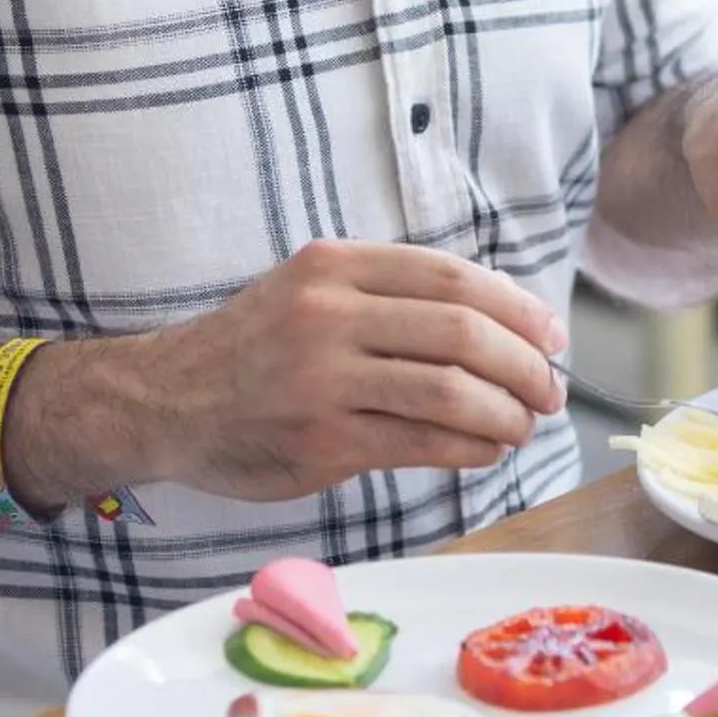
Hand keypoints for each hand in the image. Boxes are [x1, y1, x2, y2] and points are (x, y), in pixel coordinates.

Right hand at [142, 242, 567, 498]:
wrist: (164, 401)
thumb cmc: (259, 347)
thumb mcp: (317, 290)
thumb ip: (400, 295)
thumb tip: (513, 315)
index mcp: (336, 267)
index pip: (456, 278)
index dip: (520, 310)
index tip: (554, 336)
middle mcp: (328, 316)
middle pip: (465, 334)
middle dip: (527, 366)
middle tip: (550, 390)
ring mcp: (322, 380)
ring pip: (452, 393)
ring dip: (508, 414)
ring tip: (524, 425)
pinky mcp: (322, 441)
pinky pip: (423, 443)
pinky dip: (472, 448)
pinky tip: (487, 449)